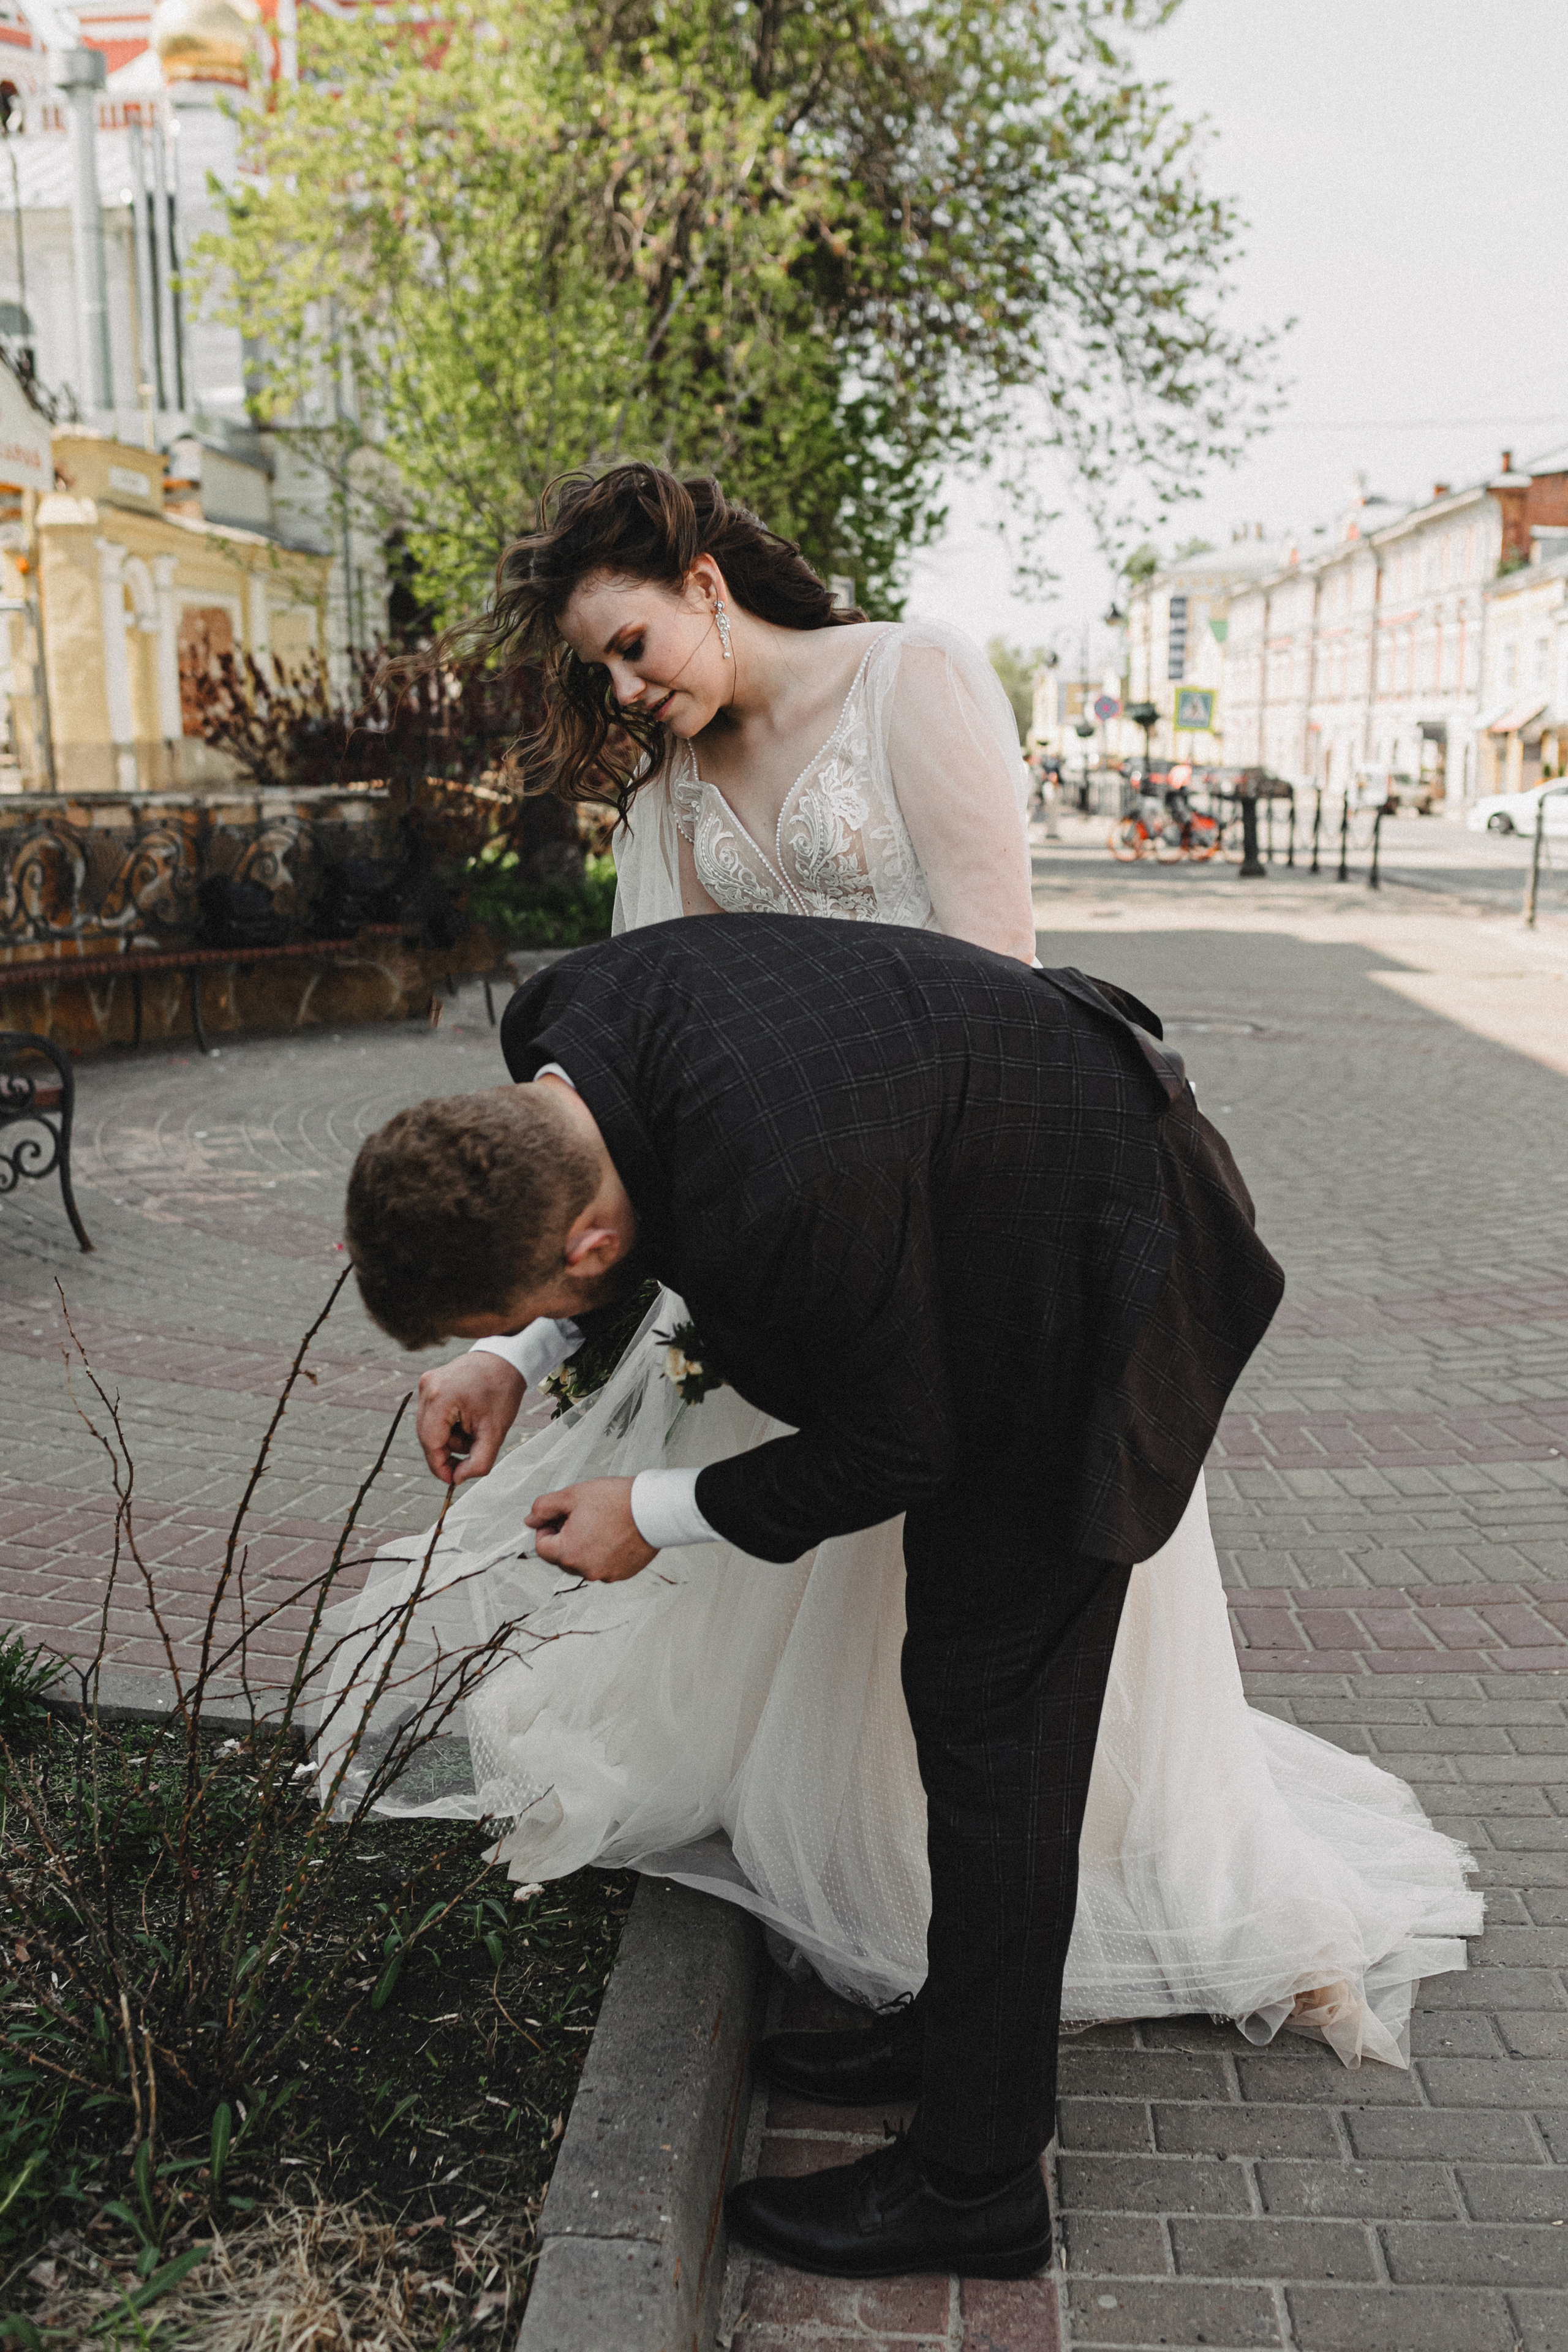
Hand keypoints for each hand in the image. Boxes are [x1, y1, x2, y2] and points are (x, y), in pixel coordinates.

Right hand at [416, 1353, 525, 1484]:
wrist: (506, 1359)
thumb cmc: (502, 1392)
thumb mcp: (495, 1432)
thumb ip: (478, 1462)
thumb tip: (457, 1479)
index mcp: (439, 1398)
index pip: (430, 1444)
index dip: (440, 1467)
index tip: (454, 1480)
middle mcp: (427, 1389)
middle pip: (428, 1437)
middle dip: (450, 1450)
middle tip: (474, 1448)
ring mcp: (426, 1384)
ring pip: (430, 1428)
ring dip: (451, 1437)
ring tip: (475, 1427)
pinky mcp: (430, 1383)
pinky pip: (433, 1415)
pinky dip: (449, 1424)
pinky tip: (467, 1418)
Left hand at [526, 1478, 656, 1582]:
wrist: (654, 1508)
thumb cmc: (617, 1500)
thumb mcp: (572, 1495)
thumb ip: (544, 1508)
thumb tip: (530, 1520)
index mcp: (569, 1552)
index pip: (541, 1547)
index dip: (546, 1529)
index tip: (560, 1516)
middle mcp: (586, 1570)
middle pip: (562, 1557)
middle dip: (566, 1538)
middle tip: (582, 1516)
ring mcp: (605, 1574)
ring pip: (583, 1562)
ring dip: (584, 1547)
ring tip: (600, 1524)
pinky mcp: (622, 1574)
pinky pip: (603, 1566)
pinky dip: (604, 1553)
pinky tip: (613, 1535)